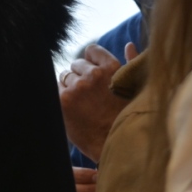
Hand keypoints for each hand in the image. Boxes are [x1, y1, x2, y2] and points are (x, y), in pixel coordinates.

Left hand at [58, 44, 129, 163]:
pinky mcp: (63, 100)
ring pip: (65, 76)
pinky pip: (56, 88)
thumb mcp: (135, 89)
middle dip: (81, 76)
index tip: (95, 75)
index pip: (91, 50)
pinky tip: (74, 108)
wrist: (116, 146)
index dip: (91, 62)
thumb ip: (130, 65)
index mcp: (113, 68)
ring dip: (70, 86)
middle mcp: (94, 75)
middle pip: (76, 64)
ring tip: (84, 103)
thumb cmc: (126, 117)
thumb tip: (128, 44)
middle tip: (91, 95)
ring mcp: (77, 87)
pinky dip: (62, 96)